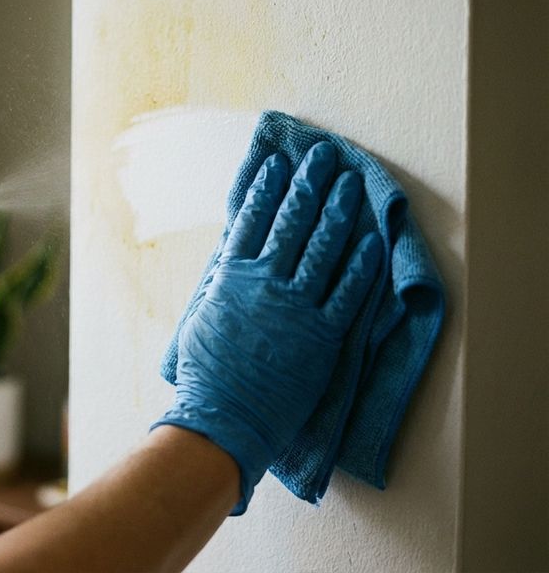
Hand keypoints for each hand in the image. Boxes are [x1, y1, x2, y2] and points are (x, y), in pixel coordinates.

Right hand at [154, 142, 381, 512]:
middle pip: (292, 221)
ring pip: (323, 248)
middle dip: (310, 183)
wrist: (224, 417)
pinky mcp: (322, 335)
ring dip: (339, 210)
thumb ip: (221, 283)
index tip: (279, 163)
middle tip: (324, 155)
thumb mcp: (201, 316)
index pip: (251, 219)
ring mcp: (295, 307)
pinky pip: (347, 292)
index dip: (267, 187)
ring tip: (350, 183)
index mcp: (230, 277)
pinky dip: (361, 265)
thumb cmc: (206, 372)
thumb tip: (232, 257)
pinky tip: (372, 240)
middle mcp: (264, 283)